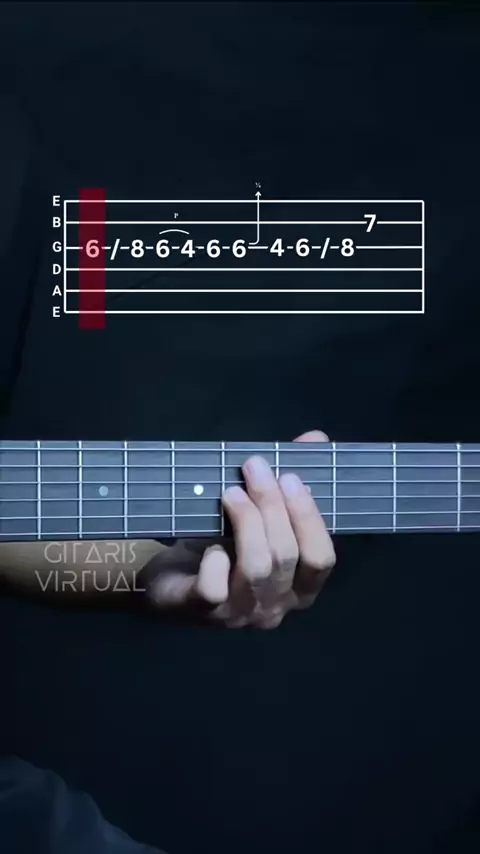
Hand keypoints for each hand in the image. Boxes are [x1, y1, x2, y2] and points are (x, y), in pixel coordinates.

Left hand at [142, 430, 335, 628]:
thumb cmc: (223, 543)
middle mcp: (275, 606)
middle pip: (286, 556)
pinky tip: (209, 542)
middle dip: (273, 506)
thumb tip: (316, 439)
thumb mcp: (259, 514)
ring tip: (230, 490)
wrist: (169, 577)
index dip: (309, 517)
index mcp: (298, 587)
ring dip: (247, 522)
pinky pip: (215, 589)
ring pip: (257, 568)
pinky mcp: (202, 612)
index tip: (291, 476)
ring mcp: (239, 613)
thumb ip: (289, 482)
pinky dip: (215, 562)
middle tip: (254, 467)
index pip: (321, 559)